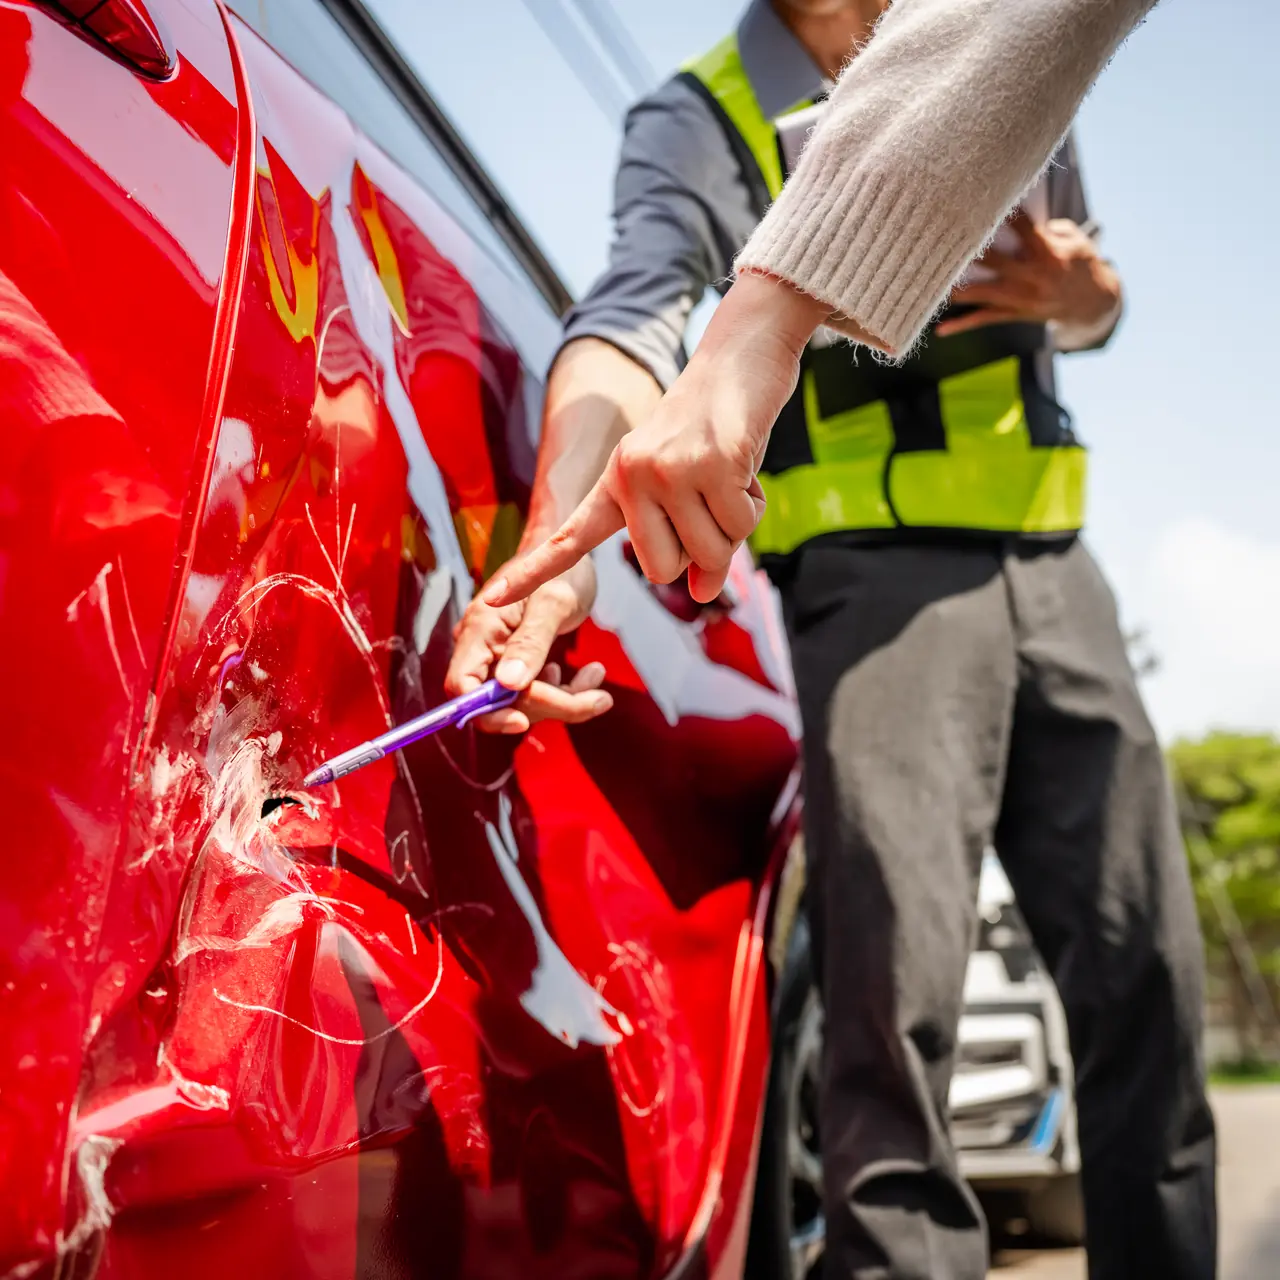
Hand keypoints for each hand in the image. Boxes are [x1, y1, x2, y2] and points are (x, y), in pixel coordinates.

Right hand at [445, 557, 610, 733]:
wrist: (571, 546)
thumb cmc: (561, 565)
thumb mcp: (554, 602)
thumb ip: (531, 643)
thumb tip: (510, 685)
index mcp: (480, 629)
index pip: (461, 687)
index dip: (486, 712)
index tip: (523, 722)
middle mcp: (483, 646)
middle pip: (498, 702)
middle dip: (547, 705)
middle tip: (597, 699)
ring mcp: (501, 656)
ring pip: (522, 702)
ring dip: (564, 700)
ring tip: (598, 680)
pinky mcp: (520, 663)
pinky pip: (537, 692)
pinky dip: (566, 691)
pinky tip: (590, 674)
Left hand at [482, 273, 832, 609]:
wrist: (740, 354)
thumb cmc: (713, 429)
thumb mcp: (685, 484)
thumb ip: (684, 538)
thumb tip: (701, 593)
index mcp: (614, 482)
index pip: (568, 539)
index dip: (532, 573)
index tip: (493, 600)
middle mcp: (631, 476)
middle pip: (661, 572)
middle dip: (698, 556)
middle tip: (711, 508)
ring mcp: (668, 469)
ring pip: (708, 553)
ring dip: (732, 527)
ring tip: (729, 477)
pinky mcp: (712, 464)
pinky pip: (739, 524)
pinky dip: (753, 505)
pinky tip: (745, 465)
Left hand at [936, 210, 1120, 337]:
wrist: (1090, 303)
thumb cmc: (1078, 262)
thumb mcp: (1073, 239)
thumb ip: (1046, 228)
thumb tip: (1013, 219)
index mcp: (1049, 254)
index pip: (1024, 230)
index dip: (1005, 216)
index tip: (979, 202)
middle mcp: (1033, 277)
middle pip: (995, 262)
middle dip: (970, 251)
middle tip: (944, 239)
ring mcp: (1021, 299)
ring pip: (982, 294)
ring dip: (956, 289)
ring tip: (930, 282)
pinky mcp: (1014, 314)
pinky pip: (984, 320)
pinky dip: (962, 325)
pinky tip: (940, 330)